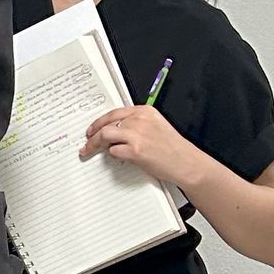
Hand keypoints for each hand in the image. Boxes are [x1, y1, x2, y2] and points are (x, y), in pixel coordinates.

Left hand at [80, 103, 195, 189]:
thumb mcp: (156, 126)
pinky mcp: (136, 150)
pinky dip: (112, 155)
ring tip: (90, 150)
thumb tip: (116, 130)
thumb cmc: (173, 148)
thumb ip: (137, 124)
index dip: (100, 121)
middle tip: (87, 141)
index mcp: (145, 111)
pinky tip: (116, 157)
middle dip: (93, 133)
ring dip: (95, 144)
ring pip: (105, 135)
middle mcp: (140, 120)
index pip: (115, 113)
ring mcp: (137, 135)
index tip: (93, 128)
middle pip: (107, 123)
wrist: (186, 162)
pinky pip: (114, 151)